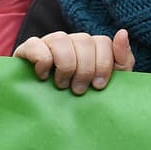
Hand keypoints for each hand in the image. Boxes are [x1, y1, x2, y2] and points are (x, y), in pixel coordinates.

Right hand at [13, 29, 134, 95]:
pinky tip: (44, 77)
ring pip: (61, 39)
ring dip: (66, 65)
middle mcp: (70, 41)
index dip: (103, 64)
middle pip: (84, 40)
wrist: (49, 116)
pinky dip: (43, 61)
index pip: (102, 41)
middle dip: (85, 69)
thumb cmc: (83, 98)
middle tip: (79, 90)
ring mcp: (49, 42)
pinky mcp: (27, 50)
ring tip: (62, 85)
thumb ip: (122, 60)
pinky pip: (35, 44)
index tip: (98, 86)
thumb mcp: (110, 83)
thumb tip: (122, 32)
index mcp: (90, 47)